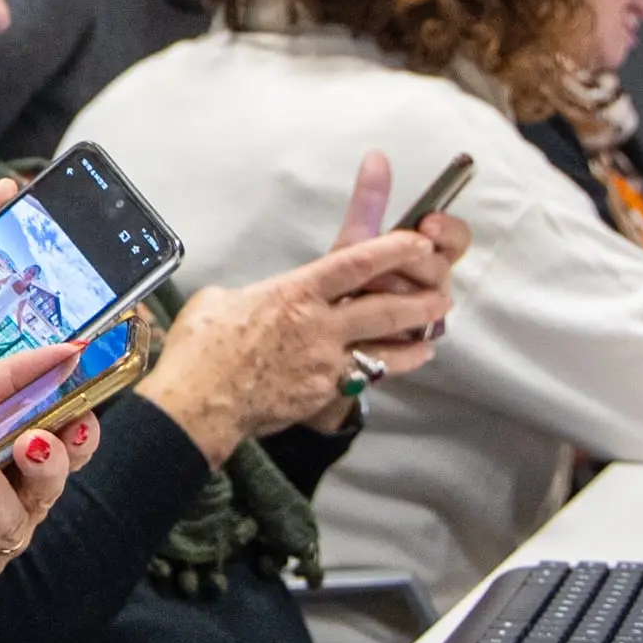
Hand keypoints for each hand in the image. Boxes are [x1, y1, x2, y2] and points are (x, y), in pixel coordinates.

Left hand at [0, 340, 100, 639]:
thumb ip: (8, 380)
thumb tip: (66, 352)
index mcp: (20, 463)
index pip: (70, 451)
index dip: (81, 438)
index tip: (79, 419)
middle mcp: (15, 506)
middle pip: (48, 490)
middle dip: (46, 465)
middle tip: (30, 442)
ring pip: (7, 524)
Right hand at [143, 155, 461, 459]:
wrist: (200, 402)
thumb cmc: (200, 349)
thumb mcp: (216, 301)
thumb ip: (247, 295)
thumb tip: (247, 300)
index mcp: (293, 293)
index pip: (353, 264)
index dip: (391, 250)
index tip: (417, 240)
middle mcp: (318, 325)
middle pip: (383, 307)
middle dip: (419, 299)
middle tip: (442, 292)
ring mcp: (324, 362)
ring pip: (385, 347)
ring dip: (414, 339)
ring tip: (433, 333)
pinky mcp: (321, 392)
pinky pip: (365, 377)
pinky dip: (387, 369)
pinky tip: (401, 365)